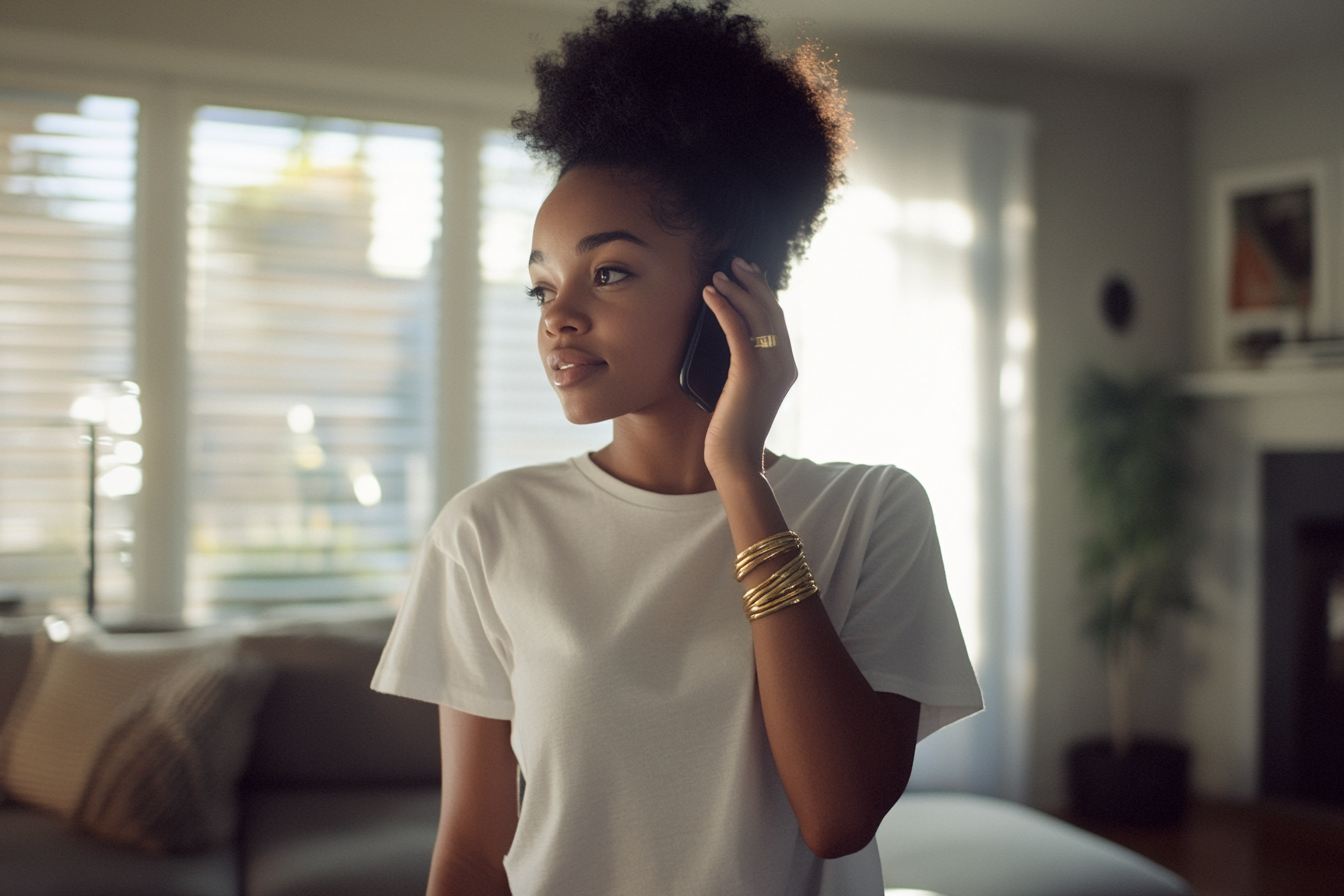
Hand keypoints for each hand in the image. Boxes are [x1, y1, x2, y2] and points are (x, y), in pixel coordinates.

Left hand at [701, 258, 796, 481]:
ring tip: (718, 272)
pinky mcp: (749, 371)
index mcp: (786, 368)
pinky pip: (737, 328)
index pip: (777, 320)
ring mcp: (770, 367)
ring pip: (756, 315)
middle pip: (771, 310)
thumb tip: (731, 345)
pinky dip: (723, 307)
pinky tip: (710, 293)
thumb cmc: (733, 432)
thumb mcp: (743, 394)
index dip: (763, 293)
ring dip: (736, 289)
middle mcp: (784, 364)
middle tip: (736, 261)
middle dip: (753, 282)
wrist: (736, 460)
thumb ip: (745, 370)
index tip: (748, 274)